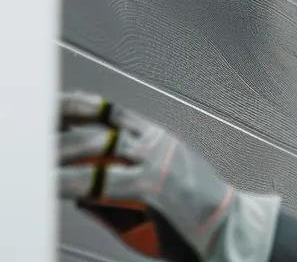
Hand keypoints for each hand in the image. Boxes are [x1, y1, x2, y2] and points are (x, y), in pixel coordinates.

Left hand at [58, 91, 279, 261]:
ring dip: (62, 151)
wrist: (226, 226)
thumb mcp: (157, 192)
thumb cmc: (193, 215)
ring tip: (35, 154)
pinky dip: (73, 183)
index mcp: (160, 139)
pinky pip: (102, 182)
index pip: (115, 113)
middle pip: (101, 124)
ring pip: (99, 147)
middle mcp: (157, 142)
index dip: (84, 106)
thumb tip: (83, 193)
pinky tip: (54, 185)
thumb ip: (121, 188)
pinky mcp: (152, 185)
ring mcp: (155, 160)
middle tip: (36, 125)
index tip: (57, 104)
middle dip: (64, 123)